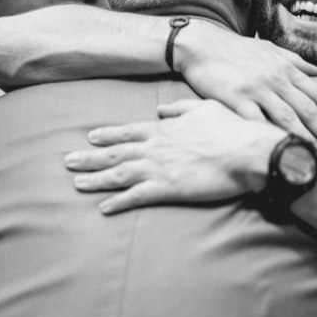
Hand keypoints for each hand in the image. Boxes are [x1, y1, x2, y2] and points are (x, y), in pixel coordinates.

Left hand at [64, 99, 287, 213]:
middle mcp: (156, 147)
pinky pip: (136, 197)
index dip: (107, 135)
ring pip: (120, 174)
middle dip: (90, 158)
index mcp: (166, 129)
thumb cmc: (232, 129)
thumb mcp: (205, 108)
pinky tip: (103, 208)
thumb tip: (161, 111)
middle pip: (116, 152)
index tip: (90, 137)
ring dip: (97, 179)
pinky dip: (118, 202)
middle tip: (68, 162)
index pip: (129, 132)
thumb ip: (181, 109)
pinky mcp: (168, 189)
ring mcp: (160, 168)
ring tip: (76, 183)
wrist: (248, 150)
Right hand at [177, 21, 316, 152]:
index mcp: (285, 68)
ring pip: (286, 118)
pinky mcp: (236, 99)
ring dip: (303, 138)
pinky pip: (256, 121)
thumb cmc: (235, 48)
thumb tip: (316, 71)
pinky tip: (276, 150)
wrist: (202, 45)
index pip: (316, 93)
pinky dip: (268, 136)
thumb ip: (294, 60)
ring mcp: (257, 90)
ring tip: (314, 157)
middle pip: (307, 109)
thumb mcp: (269, 48)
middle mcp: (276, 79)